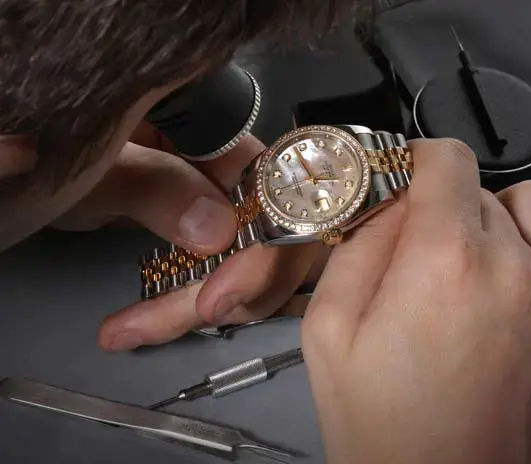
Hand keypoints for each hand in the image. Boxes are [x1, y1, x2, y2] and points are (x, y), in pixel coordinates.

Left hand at [54, 122, 328, 350]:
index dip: (266, 232)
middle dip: (244, 277)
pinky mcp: (192, 229)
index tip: (231, 286)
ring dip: (207, 301)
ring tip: (142, 327)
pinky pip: (211, 271)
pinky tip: (138, 325)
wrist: (19, 177)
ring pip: (246, 255)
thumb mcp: (95, 171)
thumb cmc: (44, 157)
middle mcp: (217, 157)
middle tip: (202, 313)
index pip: (265, 175)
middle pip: (268, 221)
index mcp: (201, 122)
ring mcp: (208, 195)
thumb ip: (156, 187)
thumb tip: (220, 230)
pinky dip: (180, 304)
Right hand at [301, 139, 530, 463]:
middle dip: (443, 206)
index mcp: (441, 261)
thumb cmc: (386, 435)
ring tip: (479, 251)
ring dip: (502, 215)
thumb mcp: (329, 338)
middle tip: (421, 245)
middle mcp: (513, 266)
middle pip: (481, 190)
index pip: (444, 160)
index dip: (417, 159)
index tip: (405, 178)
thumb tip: (388, 205)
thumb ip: (355, 251)